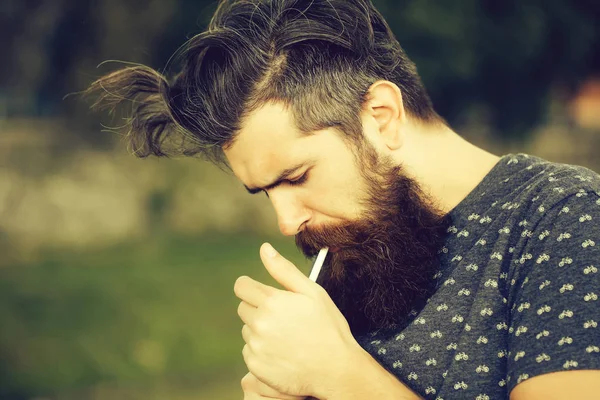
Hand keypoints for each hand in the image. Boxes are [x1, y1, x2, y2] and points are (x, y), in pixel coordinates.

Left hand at [234, 243, 360, 398]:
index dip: (251, 287)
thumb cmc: (328, 327)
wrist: (336, 369)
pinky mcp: (256, 366)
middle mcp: (259, 323)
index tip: (260, 293)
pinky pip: (249, 352)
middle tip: (282, 318)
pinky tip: (283, 353)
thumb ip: (284, 270)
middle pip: (244, 308)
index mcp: (271, 301)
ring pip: (247, 331)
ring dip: (260, 331)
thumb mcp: (312, 292)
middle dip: (258, 309)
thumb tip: (264, 249)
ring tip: (286, 337)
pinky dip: (262, 351)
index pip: (241, 287)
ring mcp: (256, 347)